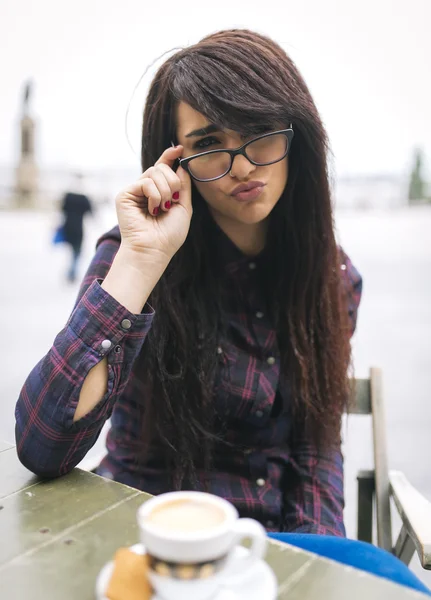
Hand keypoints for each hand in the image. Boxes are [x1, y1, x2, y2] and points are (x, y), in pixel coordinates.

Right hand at [115, 145, 191, 264]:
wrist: (154, 250)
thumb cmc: (169, 235)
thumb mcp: (183, 208)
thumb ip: (183, 186)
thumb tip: (181, 165)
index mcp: (158, 193)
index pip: (162, 169)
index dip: (169, 157)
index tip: (179, 148)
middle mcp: (144, 190)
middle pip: (161, 168)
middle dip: (173, 182)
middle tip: (172, 201)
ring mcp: (134, 191)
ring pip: (154, 172)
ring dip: (165, 191)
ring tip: (162, 208)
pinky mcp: (125, 194)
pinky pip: (145, 182)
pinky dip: (155, 195)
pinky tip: (152, 209)